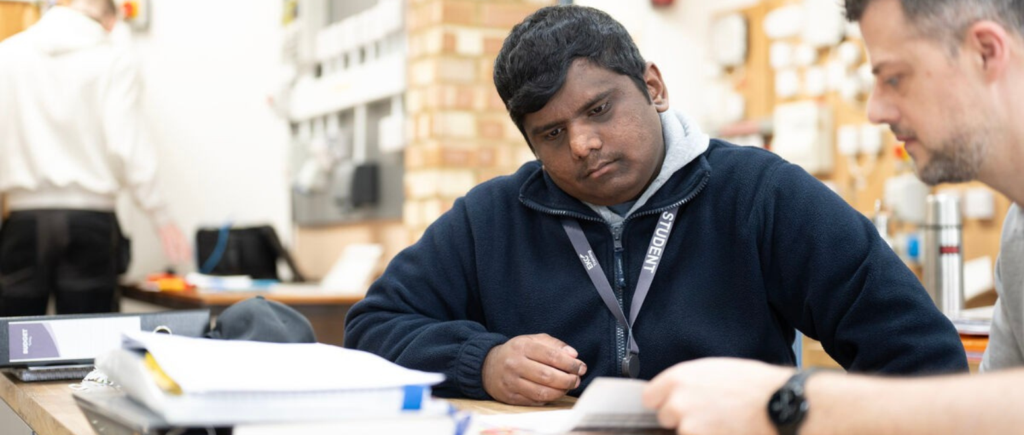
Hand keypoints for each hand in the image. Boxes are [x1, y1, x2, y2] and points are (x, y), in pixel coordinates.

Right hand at [157, 223, 191, 265]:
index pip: (185, 241)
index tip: (190, 256)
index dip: (188, 249)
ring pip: (173, 244)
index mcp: (179, 231)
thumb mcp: (174, 228)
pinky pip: (164, 242)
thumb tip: (183, 244)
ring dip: (174, 253)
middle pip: (181, 244)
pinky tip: (167, 255)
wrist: (160, 212)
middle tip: (185, 260)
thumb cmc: (167, 221)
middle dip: (183, 253)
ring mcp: (168, 232)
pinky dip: (166, 249)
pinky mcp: (161, 232)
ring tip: (176, 261)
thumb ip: (178, 235)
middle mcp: (175, 232)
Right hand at [482, 333, 586, 405]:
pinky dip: (548, 398)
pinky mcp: (510, 396)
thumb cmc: (516, 352)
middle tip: (576, 379)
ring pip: (542, 392)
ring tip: (567, 386)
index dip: (570, 363)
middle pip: (548, 376)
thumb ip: (554, 345)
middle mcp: (515, 364)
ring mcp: (511, 382)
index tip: (581, 367)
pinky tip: (554, 392)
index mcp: (522, 346)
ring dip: (560, 391)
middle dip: (567, 379)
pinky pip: (534, 401)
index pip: (551, 356)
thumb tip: (573, 355)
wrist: (487, 365)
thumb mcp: (533, 340)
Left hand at [642, 358, 792, 434]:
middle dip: (680, 418)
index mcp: (678, 378)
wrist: (779, 404)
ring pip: (682, 433)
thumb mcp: (714, 370)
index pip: (649, 397)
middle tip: (706, 415)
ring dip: (696, 431)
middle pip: (665, 417)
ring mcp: (688, 427)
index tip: (672, 404)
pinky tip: (726, 430)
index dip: (663, 401)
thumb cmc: (754, 384)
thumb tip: (676, 393)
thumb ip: (688, 383)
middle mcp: (678, 402)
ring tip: (721, 423)